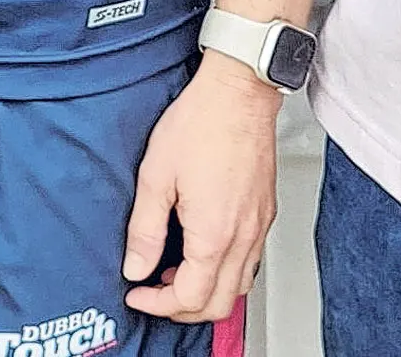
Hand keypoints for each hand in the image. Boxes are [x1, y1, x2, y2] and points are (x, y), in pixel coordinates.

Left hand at [124, 54, 282, 321]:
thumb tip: (136, 267)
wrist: (239, 92)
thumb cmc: (201, 122)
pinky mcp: (265, 212)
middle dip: (183, 308)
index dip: (158, 305)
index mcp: (213, 233)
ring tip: (176, 271)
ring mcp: (259, 226)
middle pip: (220, 304)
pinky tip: (203, 249)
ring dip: (207, 291)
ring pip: (239, 286)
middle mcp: (243, 236)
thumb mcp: (155, 175)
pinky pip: (250, 261)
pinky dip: (225, 271)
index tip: (138, 293)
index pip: (190, 297)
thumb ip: (144, 229)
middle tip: (154, 291)